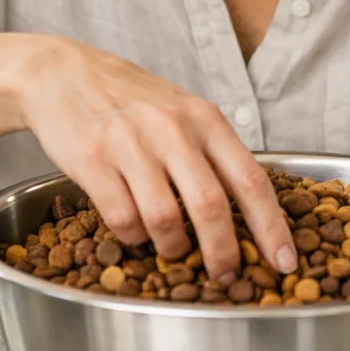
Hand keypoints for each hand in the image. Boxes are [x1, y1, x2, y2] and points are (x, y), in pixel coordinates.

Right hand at [11, 36, 296, 281]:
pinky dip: (133, 237)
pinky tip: (135, 232)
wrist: (63, 73)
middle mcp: (173, 129)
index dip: (272, 227)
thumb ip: (214, 153)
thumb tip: (252, 213)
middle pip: (211, 207)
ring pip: (164, 220)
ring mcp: (131, 144)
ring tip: (173, 251)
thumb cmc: (133, 100)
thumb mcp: (185, 112)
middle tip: (227, 276)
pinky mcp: (92, 160)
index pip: (251, 180)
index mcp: (206, 120)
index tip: (285, 262)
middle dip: (224, 253)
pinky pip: (122, 218)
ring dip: (173, 249)